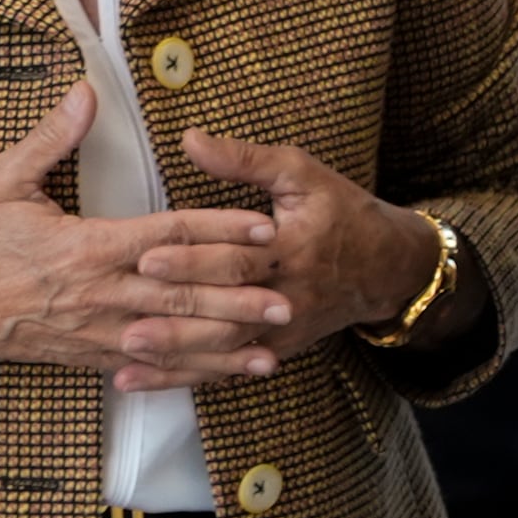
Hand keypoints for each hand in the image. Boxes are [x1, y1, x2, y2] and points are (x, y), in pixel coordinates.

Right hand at [0, 85, 287, 378]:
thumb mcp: (5, 181)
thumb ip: (52, 138)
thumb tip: (85, 91)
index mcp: (86, 246)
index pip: (169, 234)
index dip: (221, 229)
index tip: (264, 226)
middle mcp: (100, 293)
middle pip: (184, 294)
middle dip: (240, 295)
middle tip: (288, 295)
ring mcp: (97, 331)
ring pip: (175, 339)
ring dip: (227, 342)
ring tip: (273, 343)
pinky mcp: (90, 356)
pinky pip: (152, 366)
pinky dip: (193, 371)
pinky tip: (225, 371)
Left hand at [146, 133, 445, 372]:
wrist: (390, 266)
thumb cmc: (341, 211)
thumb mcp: (301, 174)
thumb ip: (245, 161)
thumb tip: (189, 139)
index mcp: (291, 250)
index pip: (236, 259)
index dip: (192, 260)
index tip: (147, 258)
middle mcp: (286, 297)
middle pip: (226, 314)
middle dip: (176, 321)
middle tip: (127, 325)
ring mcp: (283, 329)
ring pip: (225, 350)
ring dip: (177, 357)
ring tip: (129, 356)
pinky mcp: (277, 348)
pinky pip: (229, 366)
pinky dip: (188, 375)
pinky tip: (146, 379)